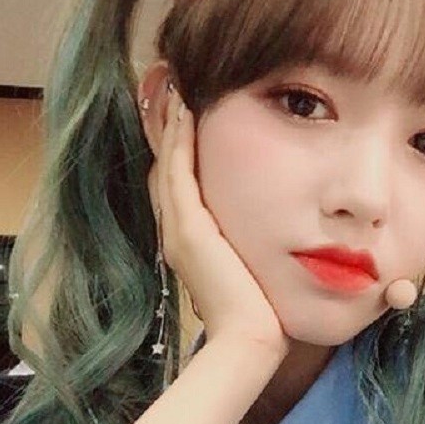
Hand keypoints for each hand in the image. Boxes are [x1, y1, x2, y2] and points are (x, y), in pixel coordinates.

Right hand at [150, 88, 287, 354]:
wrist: (251, 337)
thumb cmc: (258, 305)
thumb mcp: (248, 263)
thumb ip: (246, 240)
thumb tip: (262, 223)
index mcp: (188, 237)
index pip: (176, 179)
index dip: (173, 145)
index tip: (179, 110)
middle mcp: (175, 229)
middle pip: (164, 165)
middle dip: (163, 126)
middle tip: (163, 86)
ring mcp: (177, 228)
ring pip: (167, 163)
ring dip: (168, 124)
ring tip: (170, 86)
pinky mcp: (187, 229)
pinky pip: (179, 173)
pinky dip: (180, 141)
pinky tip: (185, 110)